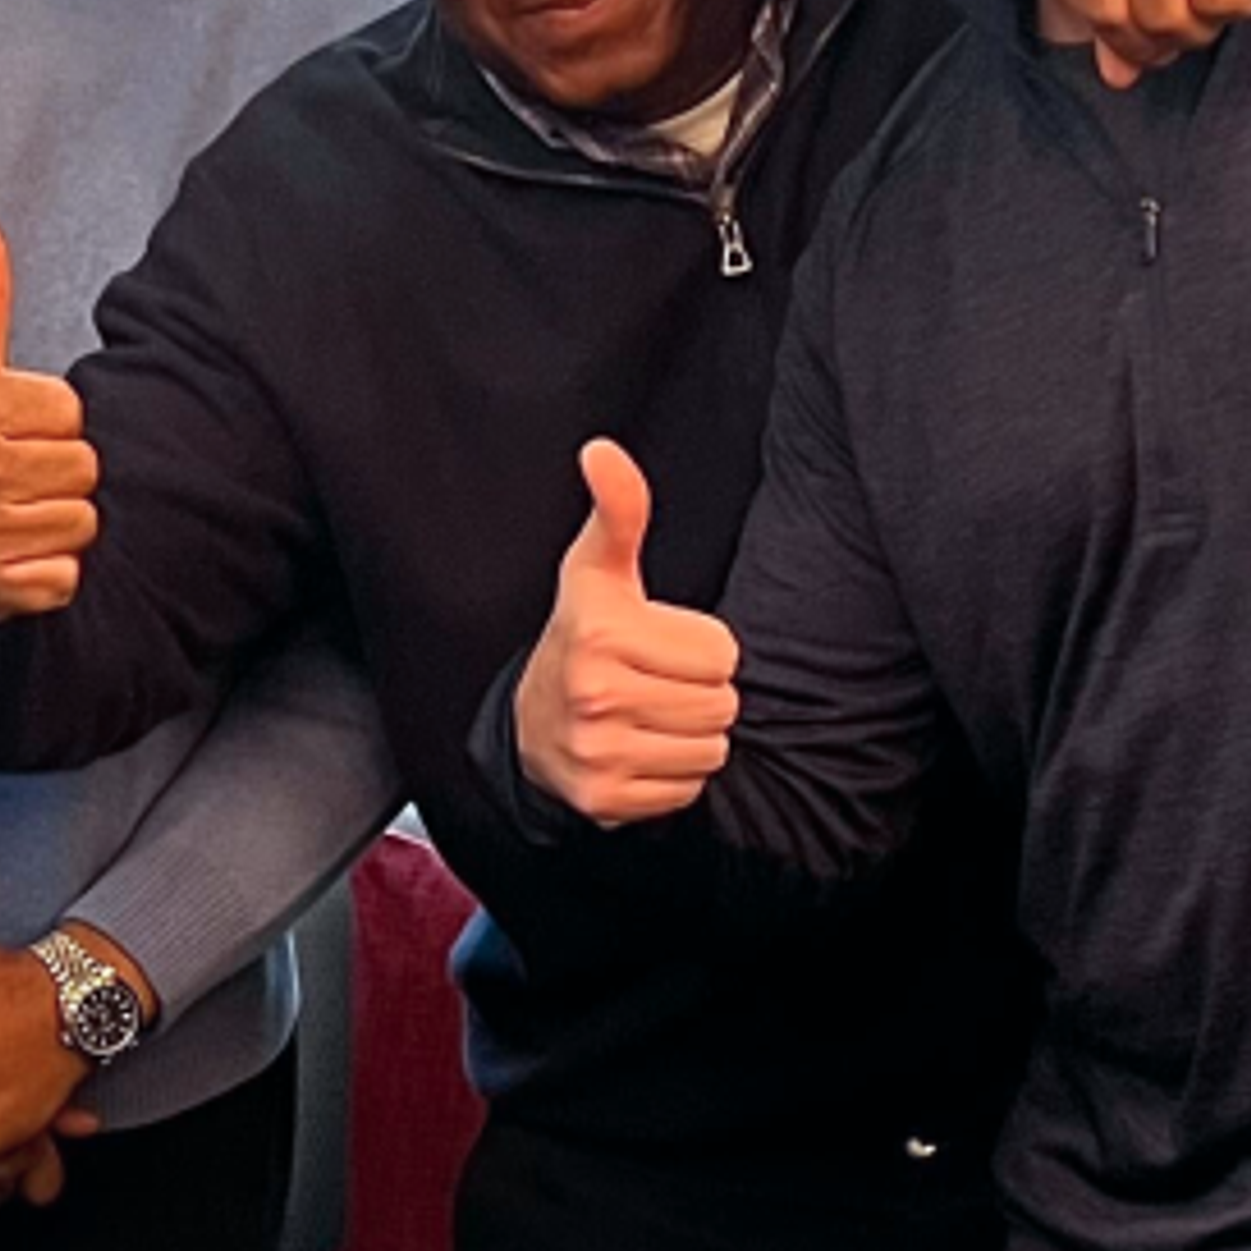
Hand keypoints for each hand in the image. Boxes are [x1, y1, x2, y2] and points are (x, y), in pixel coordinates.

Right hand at [0, 205, 99, 617]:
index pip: (71, 412)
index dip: (49, 420)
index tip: (11, 426)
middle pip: (83, 468)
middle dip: (56, 470)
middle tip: (12, 470)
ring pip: (81, 523)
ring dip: (55, 520)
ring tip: (11, 508)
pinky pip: (65, 578)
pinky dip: (47, 572)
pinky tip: (11, 550)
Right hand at [511, 441, 739, 823]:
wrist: (528, 725)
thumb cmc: (581, 637)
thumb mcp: (596, 571)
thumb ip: (619, 511)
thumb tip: (603, 450)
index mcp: (601, 633)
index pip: (722, 653)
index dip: (701, 648)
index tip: (658, 645)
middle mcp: (595, 695)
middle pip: (723, 704)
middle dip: (700, 692)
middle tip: (656, 682)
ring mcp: (596, 752)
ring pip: (711, 749)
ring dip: (691, 735)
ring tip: (650, 716)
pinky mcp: (603, 800)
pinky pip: (687, 790)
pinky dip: (672, 776)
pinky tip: (638, 751)